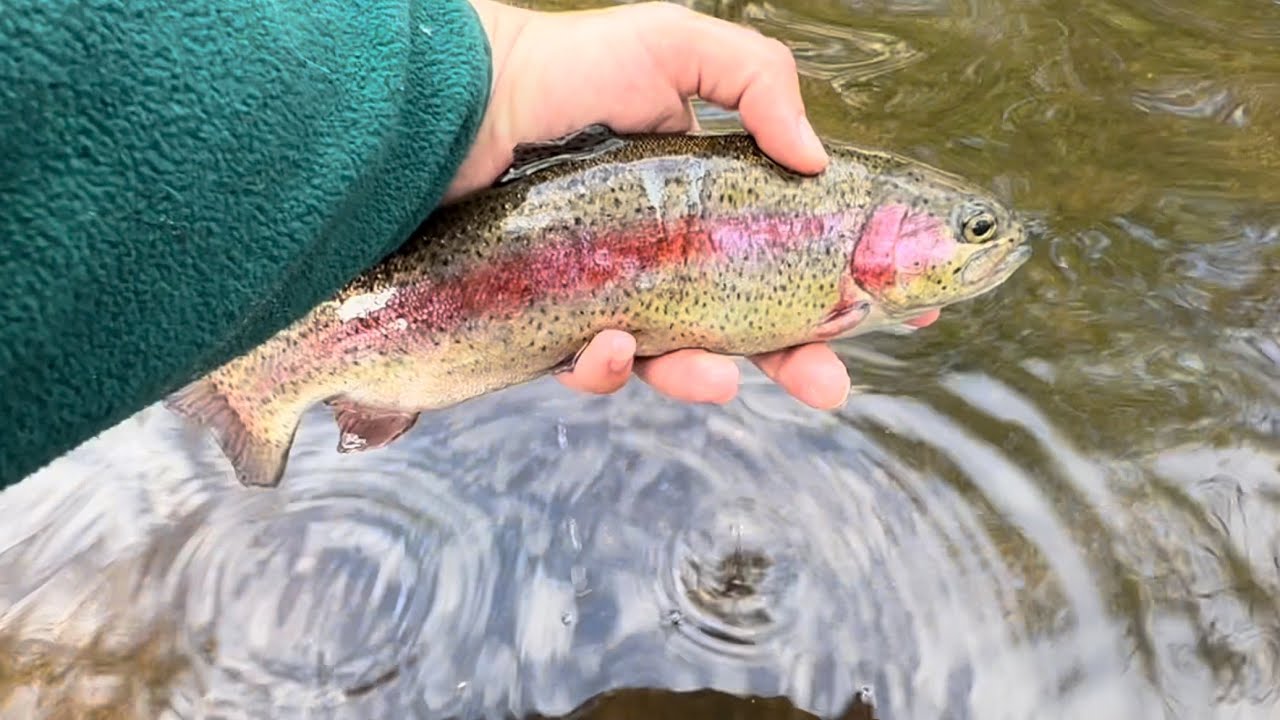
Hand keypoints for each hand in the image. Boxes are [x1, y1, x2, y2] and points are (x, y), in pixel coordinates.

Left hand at [450, 0, 934, 409]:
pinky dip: (609, 370)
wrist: (463, 106)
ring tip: (717, 381)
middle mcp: (669, 254)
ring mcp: (616, 293)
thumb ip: (760, 81)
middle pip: (750, 328)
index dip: (845, 288)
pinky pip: (595, 369)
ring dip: (705, 382)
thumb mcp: (678, 45)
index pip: (793, 254)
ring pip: (678, 363)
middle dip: (799, 363)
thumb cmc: (569, 67)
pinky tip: (610, 345)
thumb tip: (819, 161)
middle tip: (832, 385)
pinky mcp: (557, 325)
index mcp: (710, 201)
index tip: (901, 313)